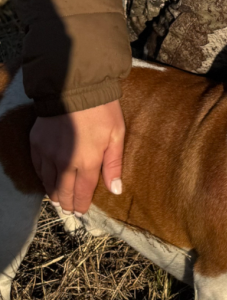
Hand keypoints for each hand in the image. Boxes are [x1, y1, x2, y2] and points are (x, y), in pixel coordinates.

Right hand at [30, 100, 124, 214]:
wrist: (76, 87)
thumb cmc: (102, 109)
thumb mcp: (117, 134)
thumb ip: (114, 164)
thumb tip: (115, 190)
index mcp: (87, 162)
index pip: (82, 194)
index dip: (81, 206)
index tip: (82, 212)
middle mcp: (65, 163)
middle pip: (63, 193)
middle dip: (67, 204)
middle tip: (70, 208)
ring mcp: (48, 154)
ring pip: (48, 184)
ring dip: (54, 193)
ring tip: (60, 197)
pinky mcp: (36, 144)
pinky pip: (37, 169)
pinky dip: (43, 177)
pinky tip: (48, 178)